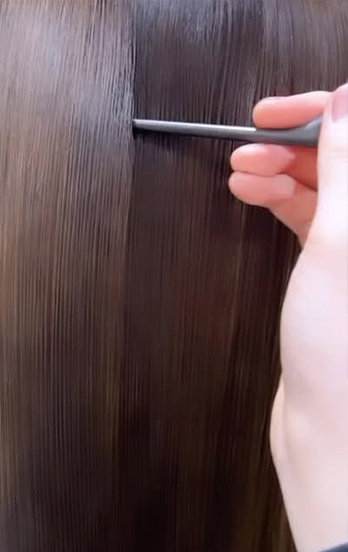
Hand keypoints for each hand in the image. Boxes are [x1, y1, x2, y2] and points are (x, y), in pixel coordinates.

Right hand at [229, 85, 347, 551]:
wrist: (325, 417)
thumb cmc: (337, 347)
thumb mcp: (338, 245)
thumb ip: (346, 171)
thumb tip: (344, 107)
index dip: (329, 116)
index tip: (284, 111)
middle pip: (345, 161)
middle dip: (298, 142)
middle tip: (252, 137)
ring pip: (323, 185)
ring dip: (281, 169)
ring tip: (241, 168)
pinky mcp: (332, 263)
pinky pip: (308, 213)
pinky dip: (278, 197)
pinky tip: (251, 192)